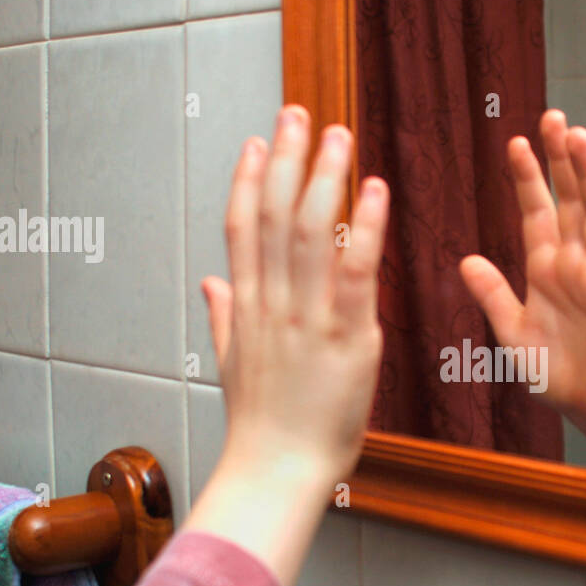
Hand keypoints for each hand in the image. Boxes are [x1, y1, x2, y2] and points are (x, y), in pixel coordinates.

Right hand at [201, 106, 389, 486]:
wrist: (276, 471)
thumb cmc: (262, 426)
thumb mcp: (234, 364)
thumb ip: (225, 316)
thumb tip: (211, 281)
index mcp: (247, 307)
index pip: (241, 227)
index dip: (249, 179)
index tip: (257, 140)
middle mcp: (272, 303)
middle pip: (274, 215)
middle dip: (285, 159)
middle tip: (299, 113)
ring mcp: (307, 317)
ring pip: (311, 231)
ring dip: (324, 177)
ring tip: (337, 135)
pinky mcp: (346, 337)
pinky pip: (354, 270)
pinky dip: (365, 227)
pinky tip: (374, 190)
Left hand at [459, 110, 585, 434]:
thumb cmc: (556, 374)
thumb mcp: (513, 336)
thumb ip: (493, 298)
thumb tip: (466, 260)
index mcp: (543, 270)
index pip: (535, 212)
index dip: (527, 178)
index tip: (515, 141)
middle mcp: (573, 264)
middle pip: (568, 200)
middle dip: (560, 160)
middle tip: (552, 117)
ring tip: (578, 137)